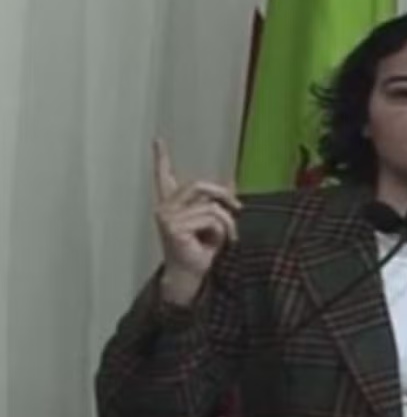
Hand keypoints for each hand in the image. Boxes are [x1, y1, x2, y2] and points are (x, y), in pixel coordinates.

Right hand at [152, 138, 240, 305]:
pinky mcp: (174, 226)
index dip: (160, 158)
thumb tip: (232, 182)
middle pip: (199, 185)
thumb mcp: (215, 223)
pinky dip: (222, 231)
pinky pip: (211, 218)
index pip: (164, 177)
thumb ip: (219, 202)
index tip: (158, 140)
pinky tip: (213, 245)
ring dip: (227, 223)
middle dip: (223, 195)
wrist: (192, 276)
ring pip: (211, 205)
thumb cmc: (200, 253)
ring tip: (226, 238)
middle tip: (238, 209)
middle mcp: (165, 208)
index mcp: (172, 206)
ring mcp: (167, 216)